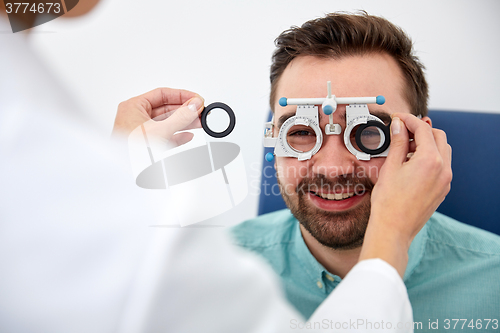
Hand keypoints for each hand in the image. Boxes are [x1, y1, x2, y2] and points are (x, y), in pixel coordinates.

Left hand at [112, 88, 204, 144]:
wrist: (124, 176)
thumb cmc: (131, 153)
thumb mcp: (160, 131)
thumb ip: (180, 117)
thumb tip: (193, 105)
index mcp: (133, 107)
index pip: (161, 94)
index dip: (181, 95)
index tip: (196, 99)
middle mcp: (136, 118)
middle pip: (166, 109)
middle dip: (185, 111)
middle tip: (199, 111)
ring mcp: (141, 133)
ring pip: (167, 123)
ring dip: (184, 123)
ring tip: (198, 123)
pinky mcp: (147, 146)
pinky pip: (165, 137)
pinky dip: (177, 136)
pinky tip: (188, 136)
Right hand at [360, 113, 451, 276]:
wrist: (393, 228)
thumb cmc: (389, 202)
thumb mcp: (390, 167)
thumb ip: (397, 143)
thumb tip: (399, 126)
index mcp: (430, 160)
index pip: (423, 129)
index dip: (409, 120)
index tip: (398, 118)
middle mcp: (443, 169)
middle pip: (438, 136)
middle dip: (421, 130)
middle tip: (402, 131)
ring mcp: (445, 180)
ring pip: (443, 151)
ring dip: (427, 143)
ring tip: (405, 148)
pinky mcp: (442, 189)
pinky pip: (442, 165)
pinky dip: (430, 158)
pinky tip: (411, 163)